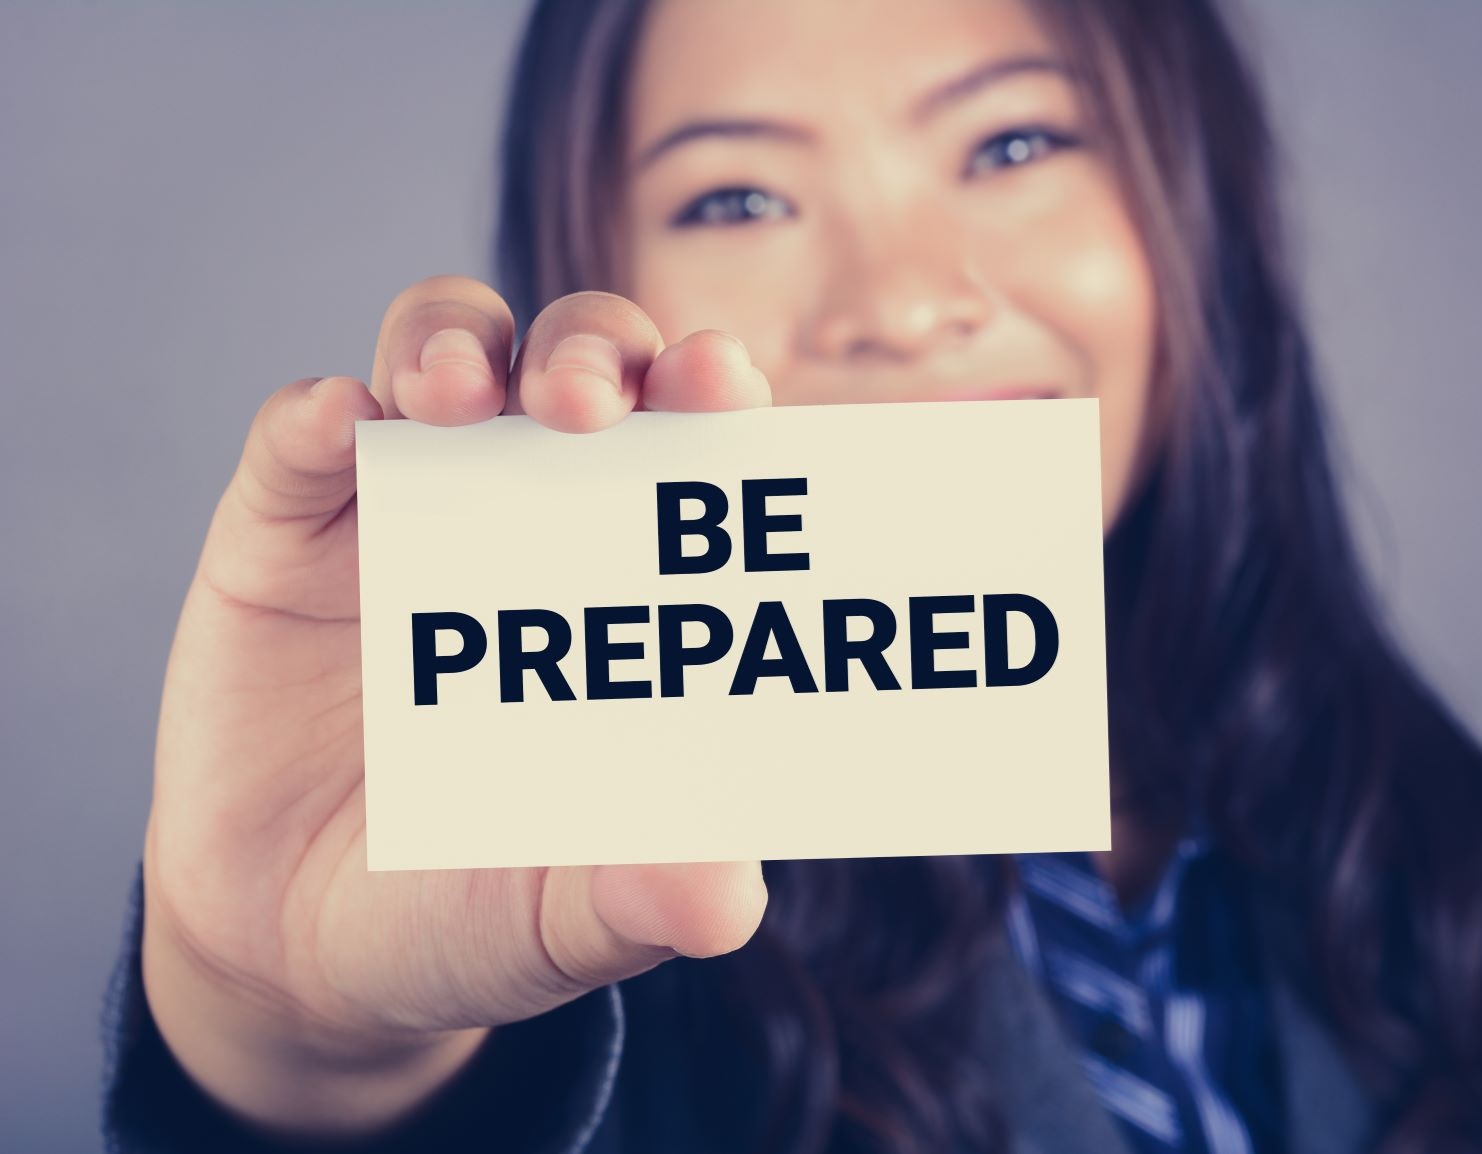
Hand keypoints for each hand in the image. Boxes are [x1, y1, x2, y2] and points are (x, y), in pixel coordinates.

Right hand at [142, 277, 771, 1137]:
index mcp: (630, 579)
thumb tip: (728, 900)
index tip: (730, 388)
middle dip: (590, 354)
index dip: (714, 393)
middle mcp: (529, 513)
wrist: (299, 954)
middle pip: (575, 365)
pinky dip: (315, 416)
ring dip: (456, 347)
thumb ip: (641, 898)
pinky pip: (295, 442)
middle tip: (589, 401)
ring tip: (458, 393)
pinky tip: (336, 422)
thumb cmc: (473, 911)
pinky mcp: (279, 533)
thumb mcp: (563, 917)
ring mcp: (403, 509)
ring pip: (441, 355)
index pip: (691, 444)